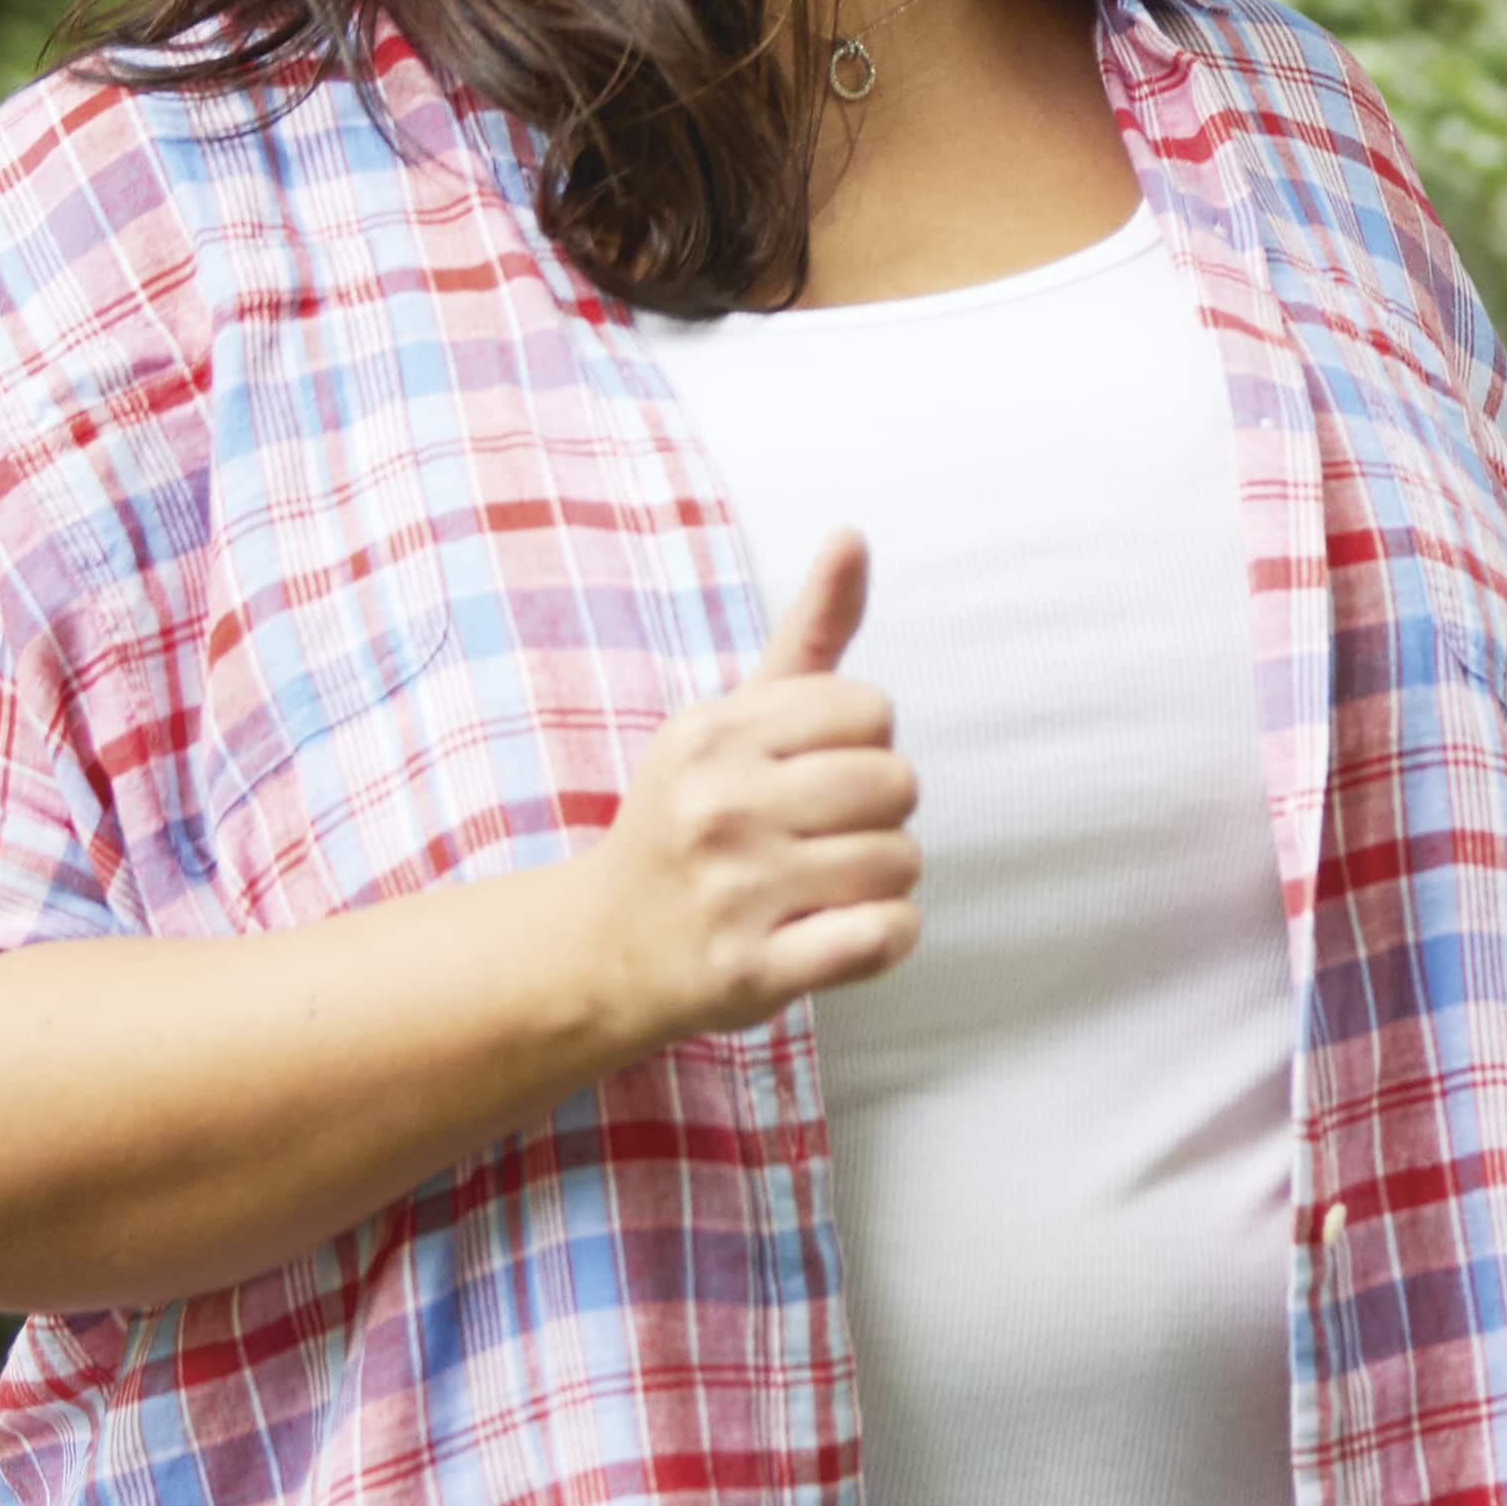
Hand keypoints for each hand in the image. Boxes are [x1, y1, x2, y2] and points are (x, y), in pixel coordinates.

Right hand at [580, 535, 922, 1047]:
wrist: (605, 948)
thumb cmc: (692, 820)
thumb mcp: (732, 719)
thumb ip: (808, 632)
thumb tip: (853, 534)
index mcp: (715, 733)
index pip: (870, 710)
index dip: (861, 745)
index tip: (811, 775)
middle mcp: (719, 807)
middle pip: (897, 783)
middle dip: (879, 813)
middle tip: (823, 837)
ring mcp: (734, 892)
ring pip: (901, 861)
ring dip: (883, 879)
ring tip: (823, 886)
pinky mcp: (753, 971)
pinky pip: (883, 937)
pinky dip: (887, 936)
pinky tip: (846, 931)